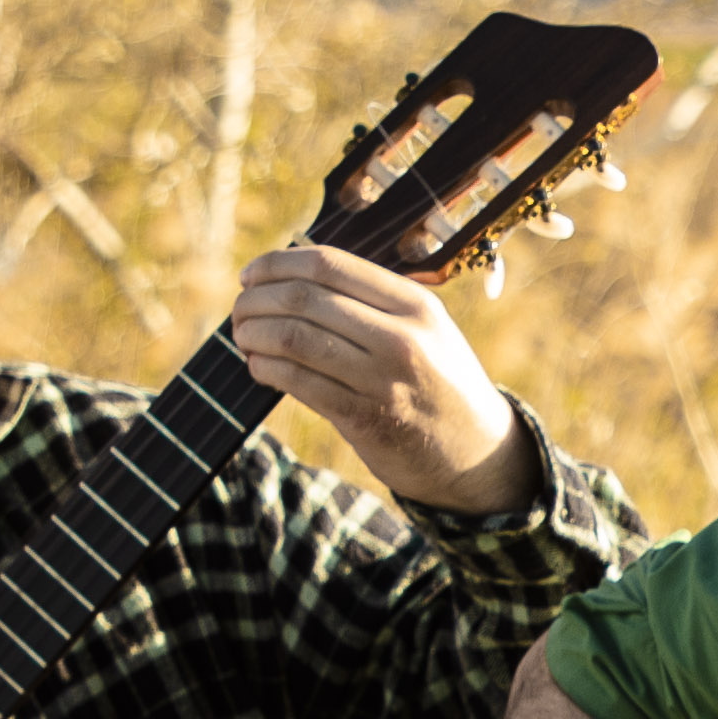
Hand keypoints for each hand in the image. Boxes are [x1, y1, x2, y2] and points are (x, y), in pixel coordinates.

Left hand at [229, 245, 526, 512]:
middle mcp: (402, 337)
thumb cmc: (438, 381)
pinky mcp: (365, 420)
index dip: (278, 264)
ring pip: (295, 339)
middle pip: (305, 299)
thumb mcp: (425, 329)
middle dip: (257, 300)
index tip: (251, 274)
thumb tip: (291, 274)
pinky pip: (300, 384)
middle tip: (239, 310)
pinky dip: (267, 370)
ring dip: (255, 334)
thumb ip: (372, 301)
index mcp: (415, 304)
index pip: (329, 265)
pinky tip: (258, 367)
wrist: (478, 454)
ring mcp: (384, 380)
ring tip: (243, 336)